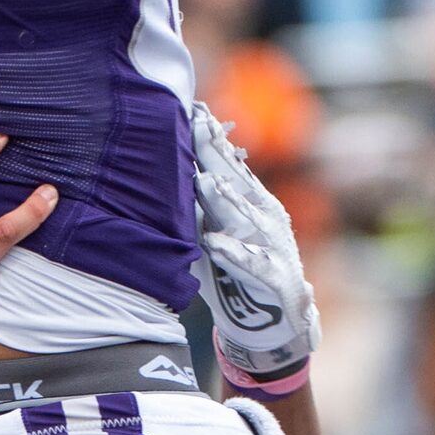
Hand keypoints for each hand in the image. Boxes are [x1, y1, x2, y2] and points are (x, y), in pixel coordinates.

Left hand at [191, 103, 319, 380]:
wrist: (272, 325)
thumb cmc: (232, 274)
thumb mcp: (211, 232)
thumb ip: (194, 205)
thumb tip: (160, 173)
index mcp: (249, 201)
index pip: (228, 163)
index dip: (211, 137)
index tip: (192, 108)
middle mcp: (263, 216)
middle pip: (236, 178)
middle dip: (217, 151)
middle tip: (198, 124)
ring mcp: (271, 244)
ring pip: (245, 216)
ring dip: (225, 197)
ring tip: (204, 180)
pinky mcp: (274, 276)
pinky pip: (250, 262)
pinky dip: (233, 252)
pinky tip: (214, 242)